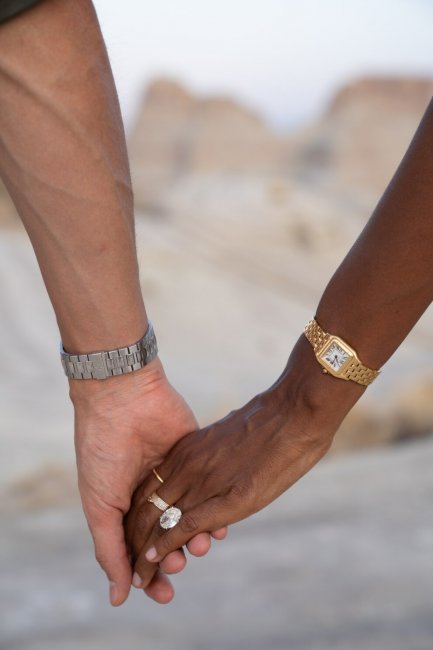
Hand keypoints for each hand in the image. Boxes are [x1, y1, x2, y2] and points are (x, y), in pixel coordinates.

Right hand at [71, 357, 226, 605]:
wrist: (123, 399)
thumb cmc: (103, 452)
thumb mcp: (100, 505)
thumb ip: (110, 550)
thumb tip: (119, 596)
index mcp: (123, 506)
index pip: (140, 550)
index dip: (151, 574)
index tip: (164, 593)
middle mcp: (150, 494)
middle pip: (168, 538)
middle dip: (176, 556)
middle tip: (180, 564)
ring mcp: (174, 475)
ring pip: (192, 517)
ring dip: (197, 537)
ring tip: (201, 544)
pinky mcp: (194, 456)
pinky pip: (210, 491)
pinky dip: (215, 510)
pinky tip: (219, 526)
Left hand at [125, 336, 364, 591]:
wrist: (294, 413)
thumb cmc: (271, 420)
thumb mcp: (230, 435)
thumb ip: (215, 454)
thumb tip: (217, 466)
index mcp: (187, 450)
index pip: (148, 488)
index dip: (137, 514)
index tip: (132, 535)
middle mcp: (186, 466)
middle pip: (144, 506)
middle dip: (133, 538)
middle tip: (128, 563)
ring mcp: (202, 481)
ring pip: (156, 520)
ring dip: (143, 550)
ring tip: (138, 575)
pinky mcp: (222, 498)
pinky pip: (180, 525)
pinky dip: (162, 546)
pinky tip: (151, 560)